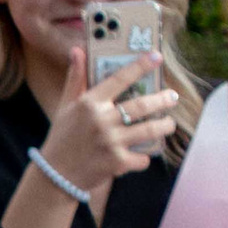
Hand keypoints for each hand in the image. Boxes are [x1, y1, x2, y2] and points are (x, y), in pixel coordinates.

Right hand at [38, 46, 178, 196]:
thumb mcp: (65, 106)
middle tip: (173, 97)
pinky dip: (144, 157)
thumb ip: (75, 78)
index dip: (140, 66)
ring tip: (169, 124)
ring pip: (150, 130)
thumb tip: (77, 50)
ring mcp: (111, 142)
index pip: (119, 79)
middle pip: (143, 105)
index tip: (157, 56)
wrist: (54, 176)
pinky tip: (142, 155)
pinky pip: (142, 157)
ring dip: (164, 126)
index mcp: (89, 104)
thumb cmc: (62, 138)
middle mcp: (101, 121)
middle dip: (163, 100)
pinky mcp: (117, 162)